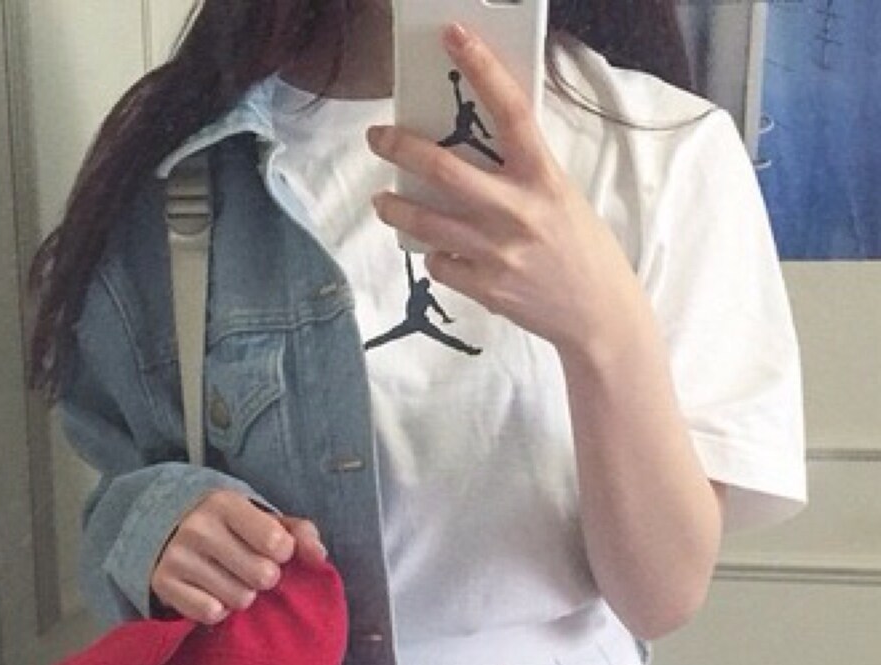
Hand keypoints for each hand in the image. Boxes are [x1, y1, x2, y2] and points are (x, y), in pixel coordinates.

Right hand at [150, 490, 326, 624]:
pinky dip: (217, 609)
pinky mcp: (163, 584)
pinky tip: (210, 591)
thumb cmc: (231, 527)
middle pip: (262, 577)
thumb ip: (300, 532)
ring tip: (229, 578)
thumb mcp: (263, 518)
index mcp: (224, 503)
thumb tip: (318, 556)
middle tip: (250, 568)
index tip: (273, 550)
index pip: (276, 542)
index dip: (283, 553)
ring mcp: (177, 556)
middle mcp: (197, 528)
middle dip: (264, 577)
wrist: (163, 527)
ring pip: (239, 599)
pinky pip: (211, 613)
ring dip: (241, 595)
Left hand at [366, 24, 644, 361]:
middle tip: (377, 137)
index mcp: (543, 177)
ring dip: (395, 209)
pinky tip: (444, 254)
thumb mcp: (562, 197)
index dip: (481, 67)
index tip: (453, 37)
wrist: (599, 315)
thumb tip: (476, 150)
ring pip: (426, 222)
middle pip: (442, 169)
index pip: (510, 109)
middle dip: (399, 148)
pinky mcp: (486, 287)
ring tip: (384, 202)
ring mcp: (497, 252)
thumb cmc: (583, 251)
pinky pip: (440, 264)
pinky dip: (437, 257)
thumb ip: (522, 174)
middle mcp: (517, 211)